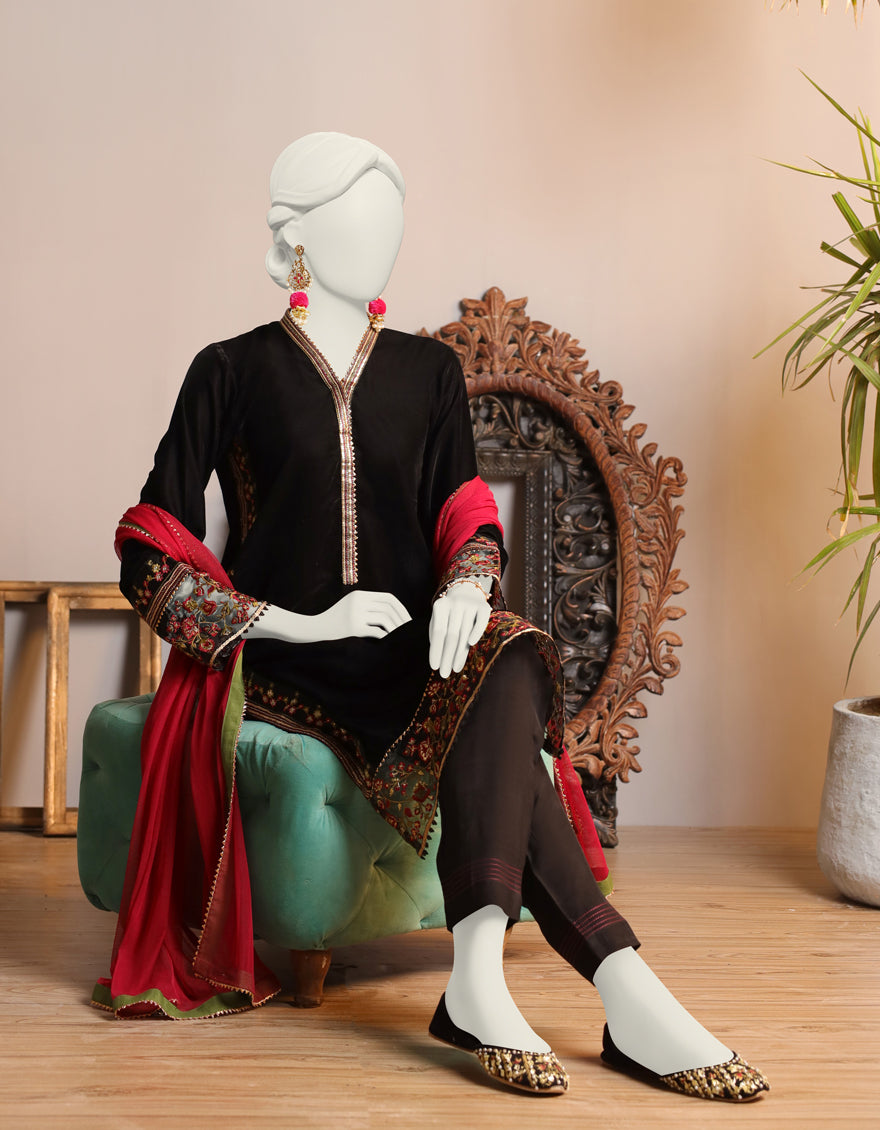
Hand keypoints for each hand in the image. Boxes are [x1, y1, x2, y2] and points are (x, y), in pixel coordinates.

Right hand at [249, 592, 410, 643]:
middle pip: (388, 608)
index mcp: (359, 595)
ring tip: (400, 638)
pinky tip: (390, 643)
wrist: (312, 629)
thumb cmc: (334, 622)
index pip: (388, 598)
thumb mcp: (350, 608)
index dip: (401, 608)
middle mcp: (358, 601)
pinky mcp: (352, 627)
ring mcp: (355, 614)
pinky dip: (386, 637)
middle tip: (409, 630)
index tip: (407, 619)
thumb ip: (368, 607)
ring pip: (385, 620)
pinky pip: (376, 632)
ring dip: (396, 629)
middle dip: (402, 619)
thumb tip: (393, 615)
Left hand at [429, 580, 491, 677]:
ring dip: (459, 653)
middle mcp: (455, 604)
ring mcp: (470, 604)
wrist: (466, 591)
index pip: (438, 632)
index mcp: (440, 606)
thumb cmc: (449, 612)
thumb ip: (436, 635)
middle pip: (451, 635)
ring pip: (465, 632)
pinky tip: (471, 645)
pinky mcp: (484, 606)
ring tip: (455, 668)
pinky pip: (481, 622)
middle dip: (447, 656)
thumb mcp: (439, 619)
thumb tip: (437, 658)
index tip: (434, 667)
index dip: (436, 650)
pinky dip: (476, 632)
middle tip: (444, 673)